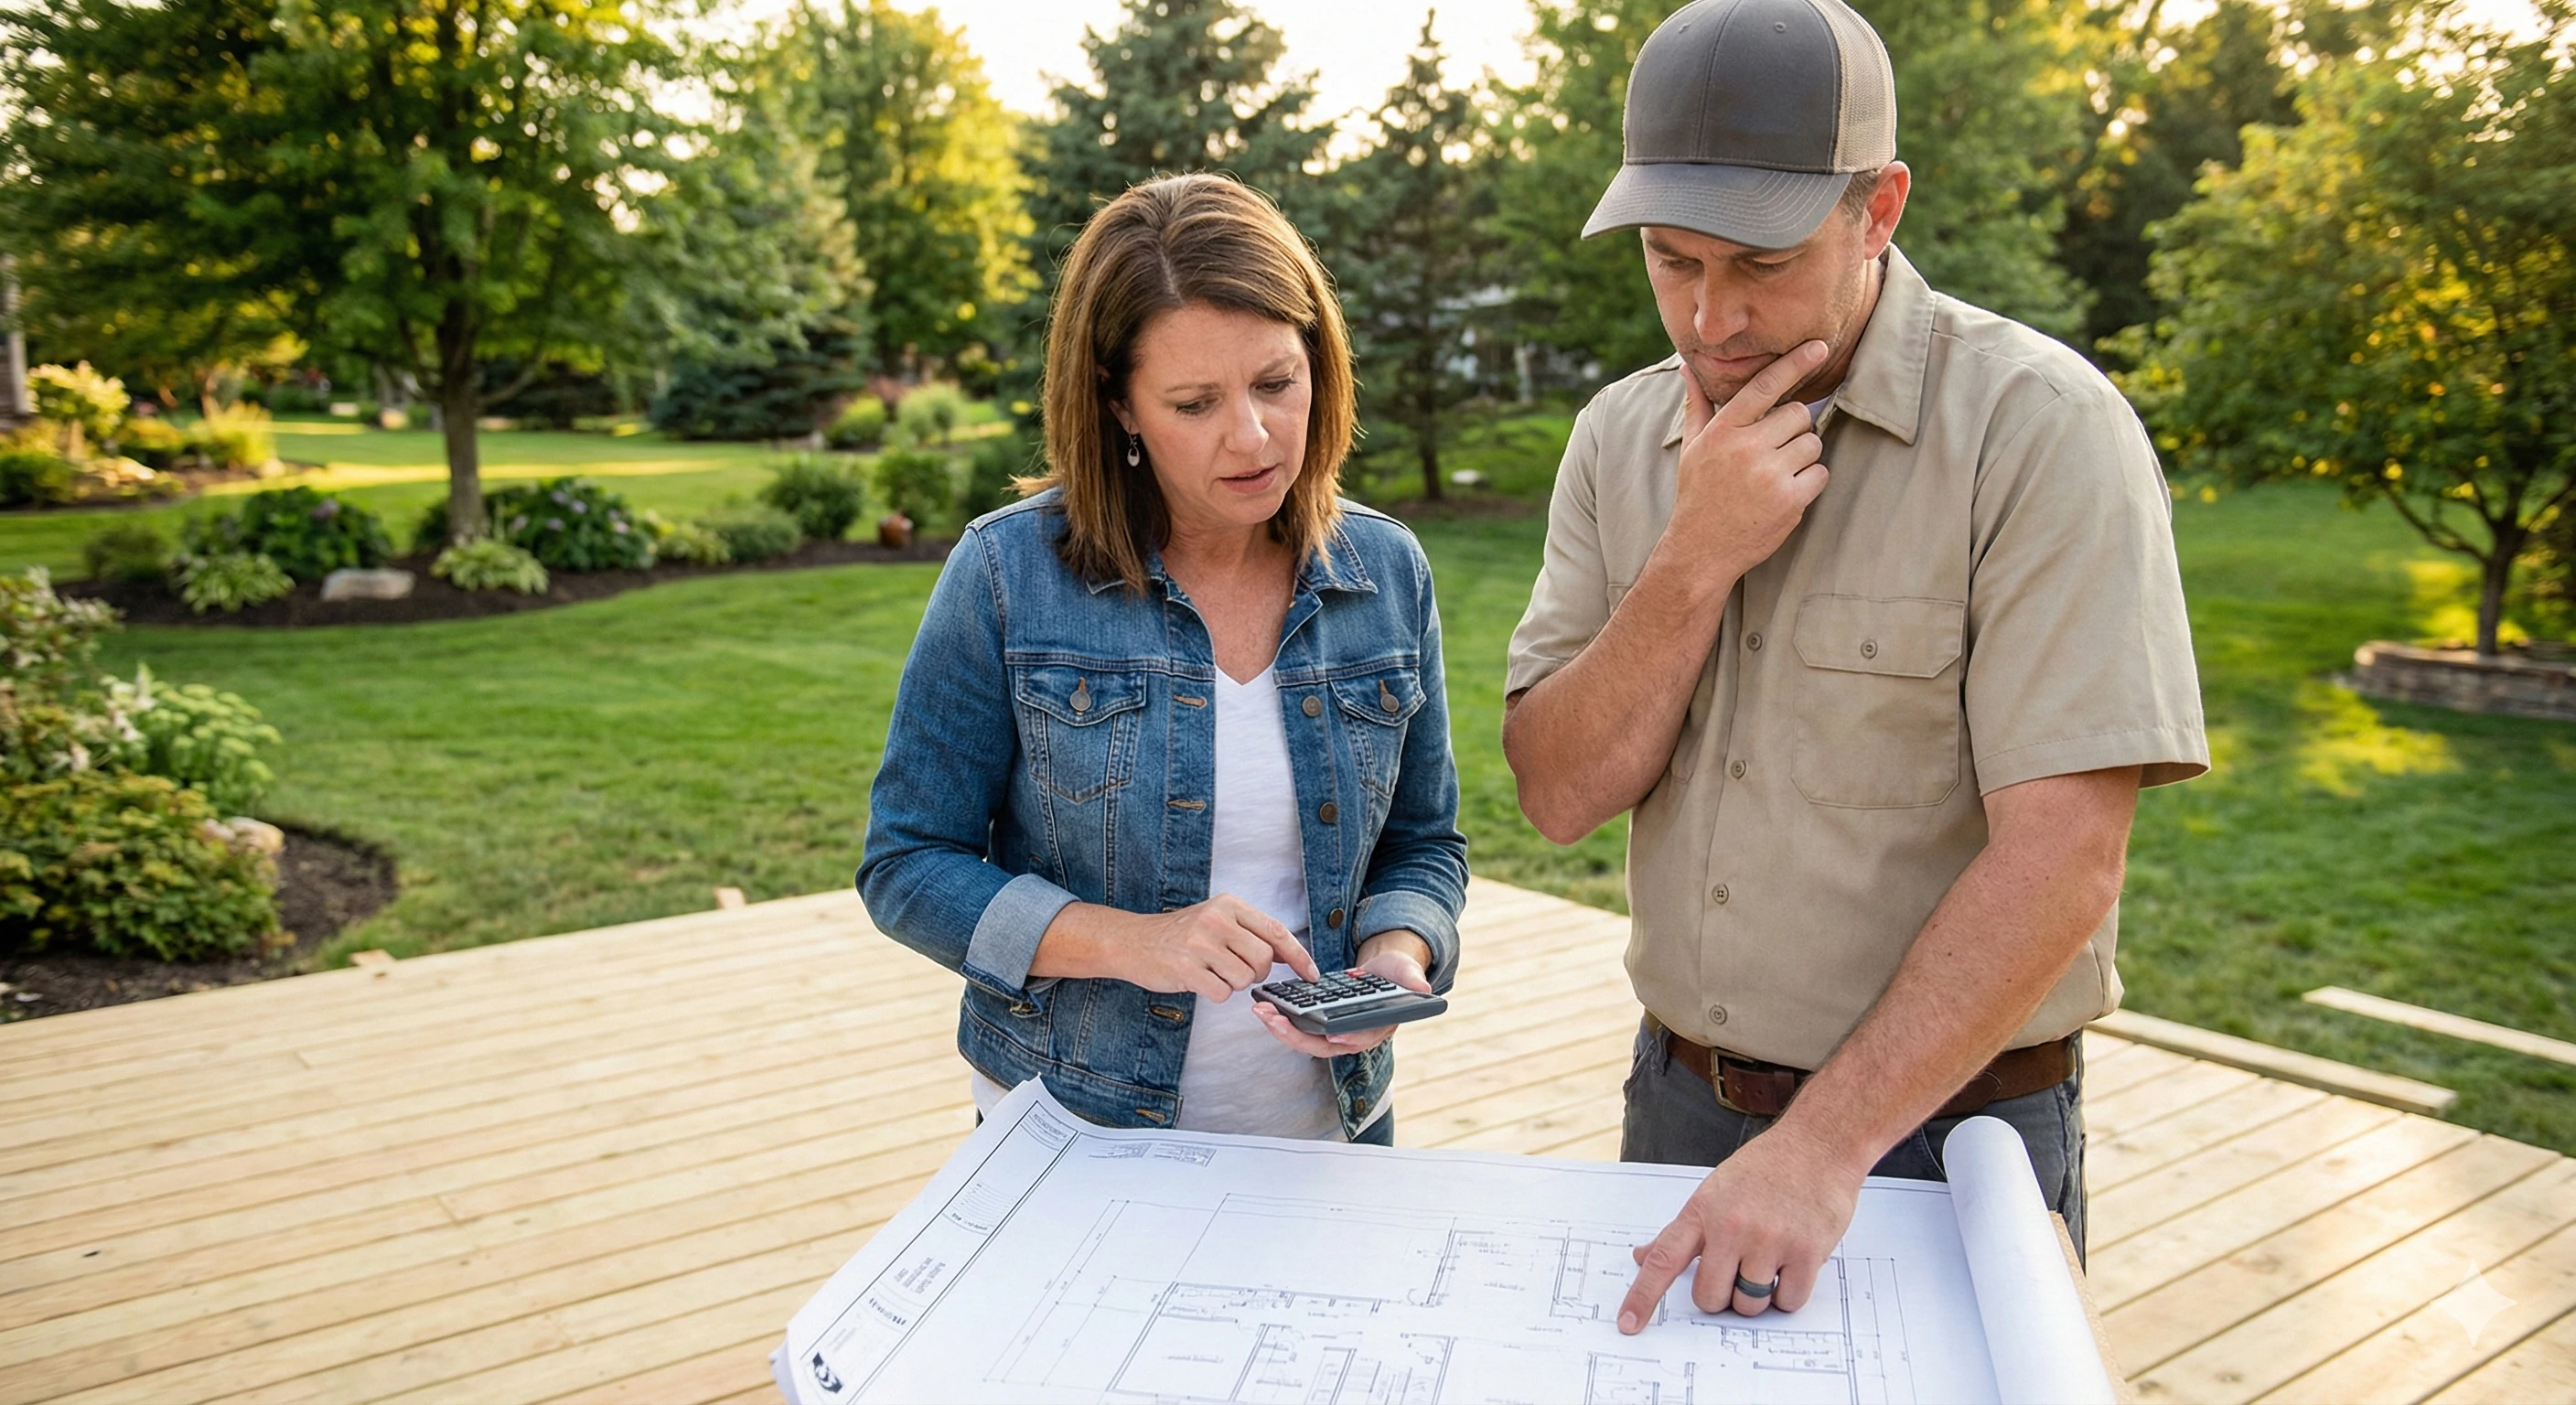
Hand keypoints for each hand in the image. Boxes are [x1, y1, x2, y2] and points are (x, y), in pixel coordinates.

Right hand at [1118, 895, 1320, 1001]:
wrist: (1133, 941)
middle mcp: (1216, 920)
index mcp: (1229, 905)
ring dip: (1232, 983)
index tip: (1312, 973)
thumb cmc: (1180, 934)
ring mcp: (1200, 944)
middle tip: (1236, 970)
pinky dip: (1215, 993)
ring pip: (1244, 979)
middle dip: (1256, 973)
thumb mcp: (1216, 919)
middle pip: (1263, 960)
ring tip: (1212, 971)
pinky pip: (1221, 993)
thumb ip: (1250, 933)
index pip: (1276, 931)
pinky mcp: (1186, 968)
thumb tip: (1290, 955)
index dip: (1299, 955)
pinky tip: (1199, 980)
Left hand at [1251, 929, 1432, 1057]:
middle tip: (1274, 1020)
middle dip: (1297, 1035)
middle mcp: (1354, 1037)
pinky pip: (1299, 1029)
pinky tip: (1264, 1007)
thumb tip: (1421, 988)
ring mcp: (1335, 1034)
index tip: (1333, 1035)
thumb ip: (1412, 980)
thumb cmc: (1397, 974)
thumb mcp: (1407, 973)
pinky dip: (1281, 1020)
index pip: (1361, 1038)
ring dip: (1281, 1029)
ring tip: (1261, 1012)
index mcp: (1376, 1028)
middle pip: (1323, 1045)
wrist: (1384, 973)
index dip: (1348, 1038)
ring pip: (1306, 1040)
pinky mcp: (1320, 1026)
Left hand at [1618, 1122, 1864, 1329]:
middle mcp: (1730, 1226)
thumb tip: (1642, 1257)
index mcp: (1701, 1211)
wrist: (1817, 1145)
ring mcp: (1769, 1240)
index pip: (1663, 1260)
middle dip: (1722, 1294)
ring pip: (1749, 1304)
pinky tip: (1793, 1263)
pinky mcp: (1806, 1251)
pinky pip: (1788, 1302)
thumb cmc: (1763, 1169)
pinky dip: (1789, 1294)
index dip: (1643, 1297)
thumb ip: (1680, 1232)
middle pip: (1709, 1297)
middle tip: (1738, 1269)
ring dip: (1758, 1295)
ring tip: (1770, 1260)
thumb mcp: (1712, 1192)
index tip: (1628, 1325)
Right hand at [1662, 341, 1830, 585]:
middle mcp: (1746, 448)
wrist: (1701, 551)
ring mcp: (1769, 474)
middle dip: (1794, 429)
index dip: (1795, 363)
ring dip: (1803, 456)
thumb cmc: (1698, 495)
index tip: (1819, 347)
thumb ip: (1698, 405)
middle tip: (1775, 450)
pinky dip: (1810, 482)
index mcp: (1723, 430)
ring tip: (1776, 475)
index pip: (1765, 386)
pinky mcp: (1790, 500)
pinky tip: (1785, 494)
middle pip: (1799, 413)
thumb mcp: (1692, 448)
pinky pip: (1820, 473)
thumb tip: (1687, 367)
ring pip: (1812, 443)